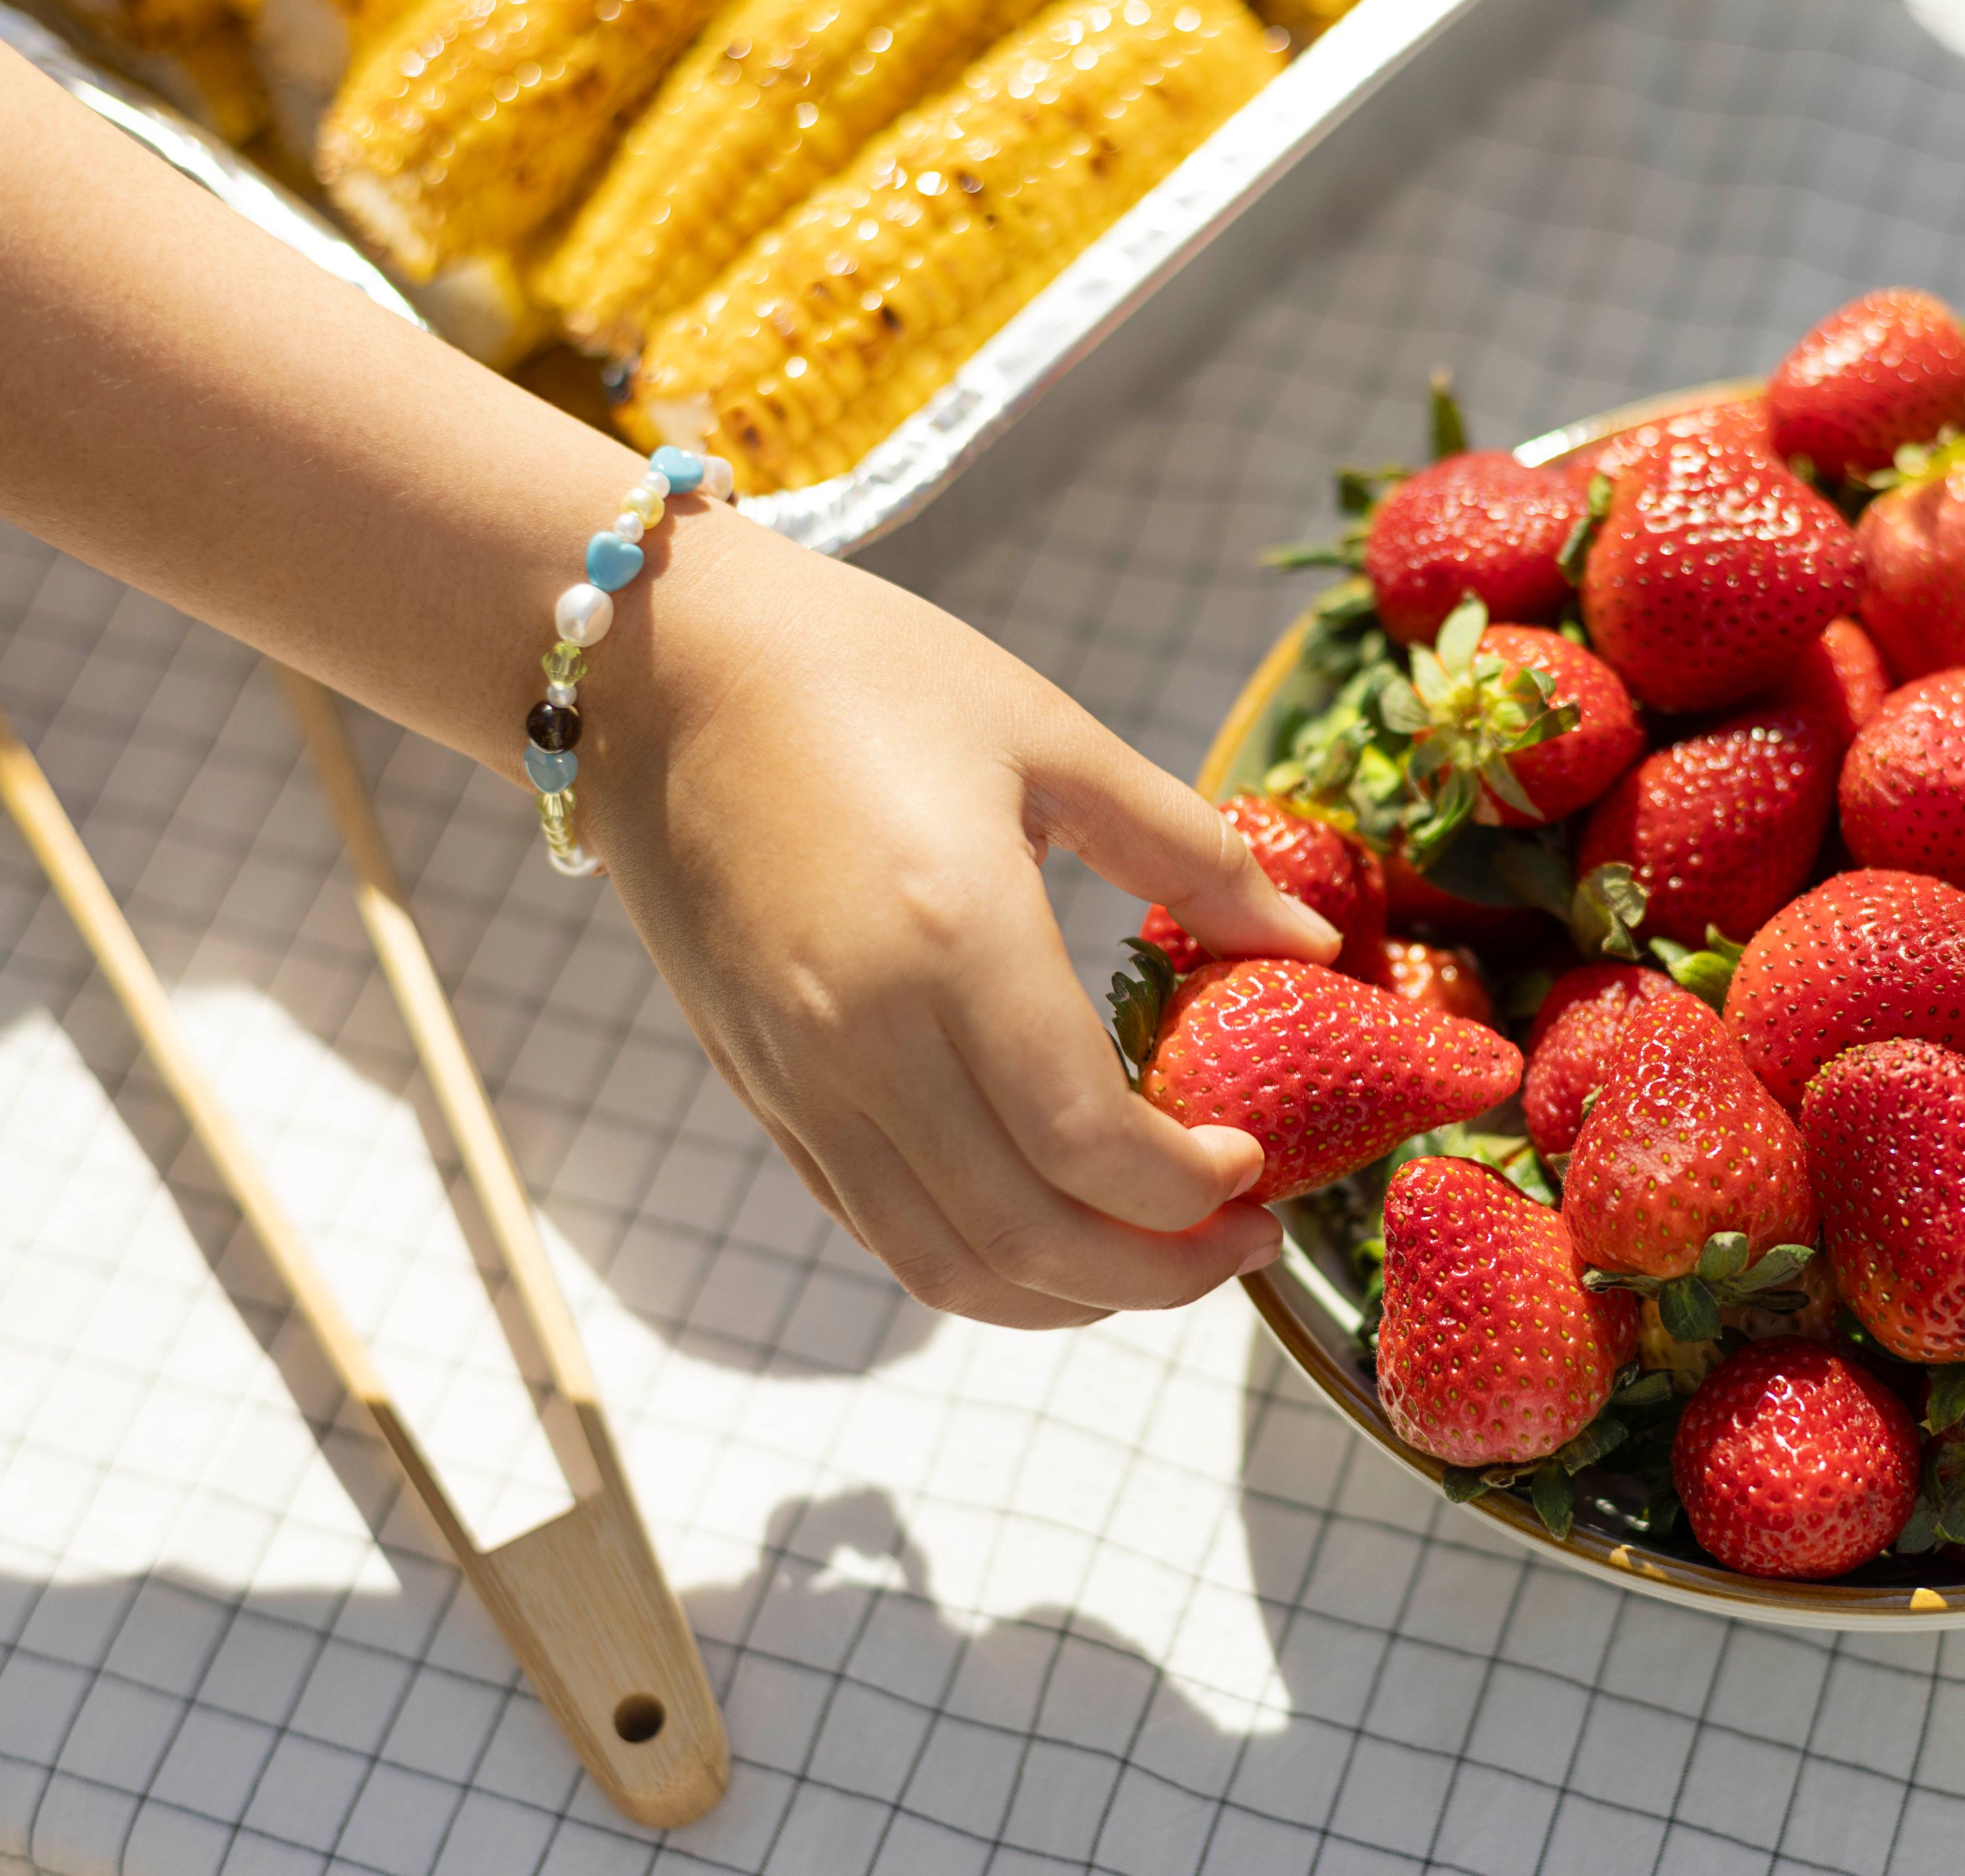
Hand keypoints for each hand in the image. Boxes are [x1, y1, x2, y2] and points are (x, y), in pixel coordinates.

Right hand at [589, 512, 1340, 1327]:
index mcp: (950, 941)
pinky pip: (878, 1227)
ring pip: (944, 1267)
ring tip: (1161, 1258)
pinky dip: (979, 1264)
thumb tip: (1310, 944)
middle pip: (1027, 1239)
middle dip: (1158, 1275)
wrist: (654, 668)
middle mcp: (864, 1038)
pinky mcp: (760, 1091)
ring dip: (1070, 1296)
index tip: (1260, 1166)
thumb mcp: (1049, 736)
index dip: (1193, 1189)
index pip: (1090, 1146)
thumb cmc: (864, 673)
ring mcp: (799, 1079)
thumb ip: (1190, 853)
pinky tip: (1053, 1228)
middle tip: (1243, 1241)